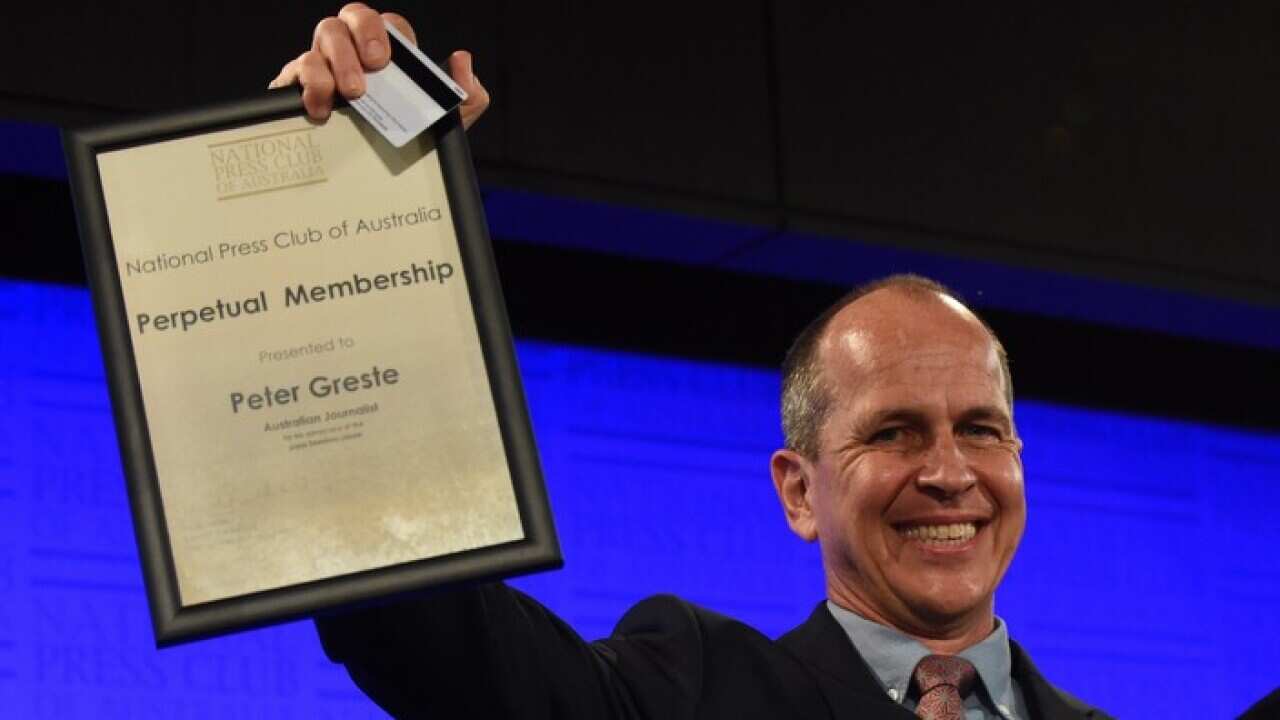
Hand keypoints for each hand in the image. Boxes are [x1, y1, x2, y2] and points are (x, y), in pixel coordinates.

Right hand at [269, 3, 489, 128]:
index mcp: (389, 54)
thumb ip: (467, 97)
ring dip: (337, 61)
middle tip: (375, 67)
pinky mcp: (300, 84)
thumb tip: (461, 60)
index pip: (388, 25)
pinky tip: (321, 109)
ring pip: (323, 36)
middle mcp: (355, 51)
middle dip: (362, 36)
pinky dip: (308, 84)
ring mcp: (326, 64)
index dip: (388, 31)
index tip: (391, 58)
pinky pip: (297, 68)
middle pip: (351, 17)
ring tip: (351, 94)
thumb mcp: (443, 125)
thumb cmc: (405, 141)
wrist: (372, 182)